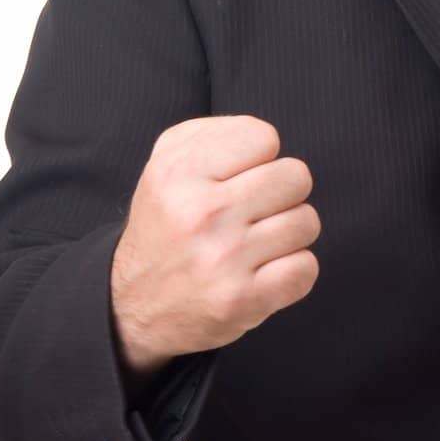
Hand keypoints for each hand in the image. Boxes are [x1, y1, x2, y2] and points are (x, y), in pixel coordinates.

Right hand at [110, 115, 321, 376]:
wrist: (133, 306)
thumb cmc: (165, 225)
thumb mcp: (165, 165)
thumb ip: (213, 134)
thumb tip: (266, 139)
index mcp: (178, 172)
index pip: (264, 138)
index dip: (259, 157)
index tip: (239, 178)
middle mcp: (200, 213)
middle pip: (295, 177)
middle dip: (282, 193)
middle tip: (255, 212)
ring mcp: (223, 259)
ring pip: (306, 222)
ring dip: (289, 233)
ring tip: (257, 242)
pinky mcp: (242, 300)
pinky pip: (306, 268)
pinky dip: (293, 270)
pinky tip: (264, 272)